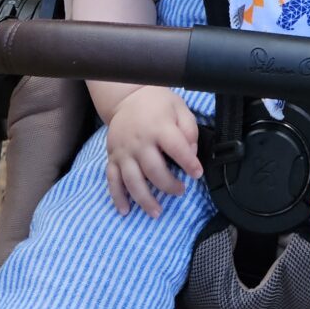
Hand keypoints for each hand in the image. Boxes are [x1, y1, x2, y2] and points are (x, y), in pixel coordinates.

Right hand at [105, 87, 202, 216]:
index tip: (197, 174)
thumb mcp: (180, 108)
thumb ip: (189, 130)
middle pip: (153, 171)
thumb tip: (190, 154)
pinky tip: (125, 210)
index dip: (189, 164)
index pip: (177, 149)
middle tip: (180, 191)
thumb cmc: (159, 104)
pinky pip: (112, 180)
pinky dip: (117, 197)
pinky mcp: (112, 157)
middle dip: (169, 186)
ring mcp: (123, 151)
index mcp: (159, 127)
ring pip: (132, 181)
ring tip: (157, 212)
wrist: (128, 96)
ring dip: (145, 200)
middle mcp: (139, 142)